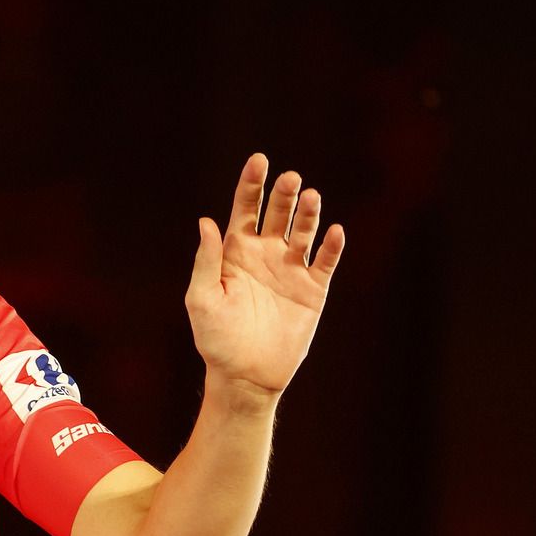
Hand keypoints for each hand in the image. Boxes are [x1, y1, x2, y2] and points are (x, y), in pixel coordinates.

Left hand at [186, 153, 345, 397]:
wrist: (244, 375)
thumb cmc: (216, 339)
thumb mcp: (202, 298)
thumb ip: (206, 260)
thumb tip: (207, 221)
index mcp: (235, 253)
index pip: (244, 209)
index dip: (251, 184)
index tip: (259, 160)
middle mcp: (265, 255)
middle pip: (277, 214)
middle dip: (283, 195)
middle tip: (290, 180)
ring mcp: (290, 270)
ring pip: (302, 232)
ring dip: (307, 214)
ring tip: (310, 197)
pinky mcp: (312, 289)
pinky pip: (325, 261)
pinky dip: (330, 246)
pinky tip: (333, 231)